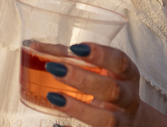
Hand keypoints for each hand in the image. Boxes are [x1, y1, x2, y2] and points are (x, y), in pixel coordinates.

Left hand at [39, 42, 154, 126]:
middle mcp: (127, 97)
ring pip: (107, 118)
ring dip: (79, 109)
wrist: (131, 120)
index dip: (101, 55)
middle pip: (112, 90)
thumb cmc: (107, 85)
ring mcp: (121, 119)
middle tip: (56, 69)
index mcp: (126, 74)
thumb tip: (35, 47)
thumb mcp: (96, 69)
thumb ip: (68, 56)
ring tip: (54, 97)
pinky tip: (58, 125)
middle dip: (84, 80)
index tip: (76, 48)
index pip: (120, 62)